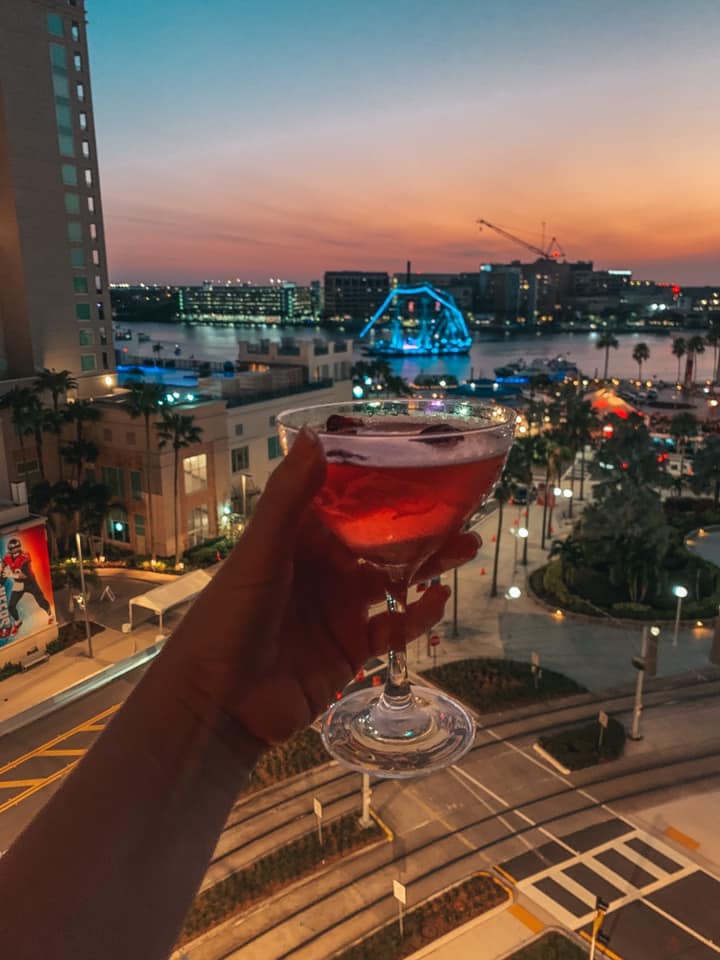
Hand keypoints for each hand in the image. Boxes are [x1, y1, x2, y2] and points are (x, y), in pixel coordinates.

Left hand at [163, 428, 479, 746]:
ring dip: (428, 565)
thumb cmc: (233, 616)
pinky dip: (418, 616)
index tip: (420, 465)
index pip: (347, 504)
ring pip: (393, 581)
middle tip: (460, 511)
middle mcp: (321, 570)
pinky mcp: (350, 650)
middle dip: (418, 528)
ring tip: (466, 548)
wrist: (219, 702)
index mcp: (298, 540)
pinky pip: (393, 628)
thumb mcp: (262, 551)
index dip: (381, 486)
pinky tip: (439, 601)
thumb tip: (316, 434)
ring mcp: (337, 610)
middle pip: (379, 541)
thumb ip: (289, 497)